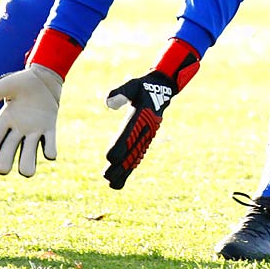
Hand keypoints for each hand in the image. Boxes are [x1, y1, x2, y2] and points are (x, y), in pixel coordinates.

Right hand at [0, 65, 63, 176]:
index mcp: (3, 121)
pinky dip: (49, 152)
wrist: (44, 78)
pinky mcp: (49, 130)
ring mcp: (33, 133)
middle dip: (3, 165)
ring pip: (27, 159)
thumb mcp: (5, 85)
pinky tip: (48, 151)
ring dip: (26, 166)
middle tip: (2, 167)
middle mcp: (16, 132)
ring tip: (26, 170)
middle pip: (5, 159)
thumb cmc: (22, 81)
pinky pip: (49, 148)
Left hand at [103, 39, 200, 188]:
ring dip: (124, 170)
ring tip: (112, 183)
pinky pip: (138, 155)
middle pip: (132, 149)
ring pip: (135, 156)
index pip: (129, 132)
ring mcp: (147, 135)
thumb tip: (108, 102)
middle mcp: (146, 128)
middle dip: (119, 165)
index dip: (120, 145)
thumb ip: (120, 92)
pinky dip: (131, 167)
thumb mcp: (132, 84)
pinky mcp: (146, 139)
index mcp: (142, 115)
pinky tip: (122, 177)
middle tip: (106, 177)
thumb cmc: (143, 86)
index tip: (110, 158)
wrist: (163, 89)